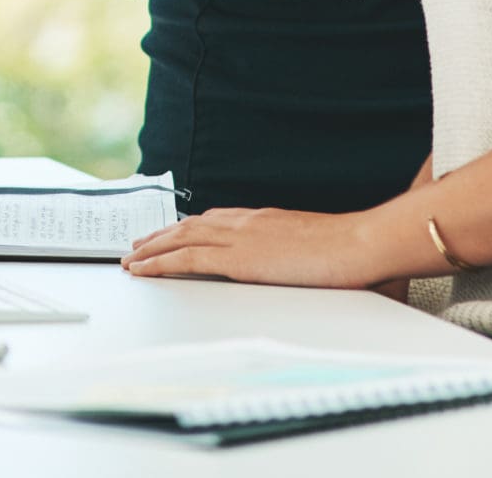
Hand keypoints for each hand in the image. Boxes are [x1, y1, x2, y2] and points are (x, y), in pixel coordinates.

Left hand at [121, 206, 375, 288]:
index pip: (217, 220)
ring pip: (180, 239)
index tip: (174, 232)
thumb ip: (308, 258)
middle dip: (162, 236)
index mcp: (266, 221)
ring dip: (151, 248)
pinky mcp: (237, 257)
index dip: (190, 227)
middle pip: (191, 226)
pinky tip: (143, 270)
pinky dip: (159, 263)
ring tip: (131, 259)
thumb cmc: (353, 252)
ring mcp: (240, 237)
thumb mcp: (322, 252)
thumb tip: (320, 272)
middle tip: (139, 245)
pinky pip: (186, 259)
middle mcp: (247, 222)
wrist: (360, 244)